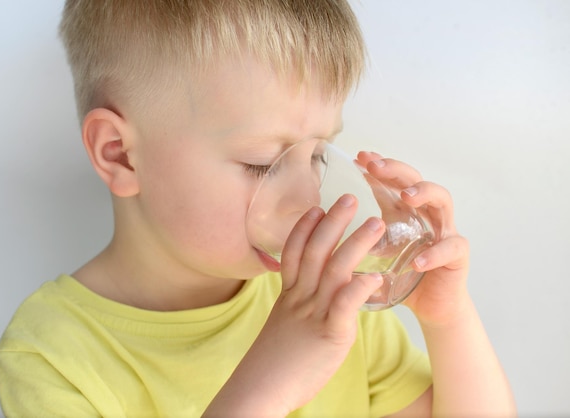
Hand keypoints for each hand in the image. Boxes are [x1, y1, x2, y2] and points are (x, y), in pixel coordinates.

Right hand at [206, 195, 385, 415]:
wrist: (260, 390)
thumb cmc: (272, 364)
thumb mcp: (282, 327)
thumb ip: (298, 310)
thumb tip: (312, 305)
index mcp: (288, 296)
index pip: (294, 252)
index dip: (305, 227)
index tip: (317, 207)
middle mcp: (299, 298)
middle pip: (315, 251)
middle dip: (333, 222)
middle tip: (350, 198)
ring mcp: (313, 314)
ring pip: (334, 270)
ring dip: (356, 243)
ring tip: (375, 223)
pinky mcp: (329, 334)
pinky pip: (344, 304)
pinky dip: (360, 287)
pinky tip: (376, 276)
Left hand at [356, 151, 469, 326]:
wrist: (431, 305)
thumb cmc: (403, 274)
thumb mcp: (379, 250)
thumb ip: (364, 235)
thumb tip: (330, 226)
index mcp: (406, 211)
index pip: (394, 180)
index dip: (379, 166)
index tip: (360, 157)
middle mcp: (427, 214)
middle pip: (416, 180)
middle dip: (396, 170)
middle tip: (376, 166)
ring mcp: (445, 231)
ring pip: (442, 201)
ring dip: (424, 194)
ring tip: (406, 197)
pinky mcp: (458, 256)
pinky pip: (451, 248)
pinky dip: (434, 253)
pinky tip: (417, 260)